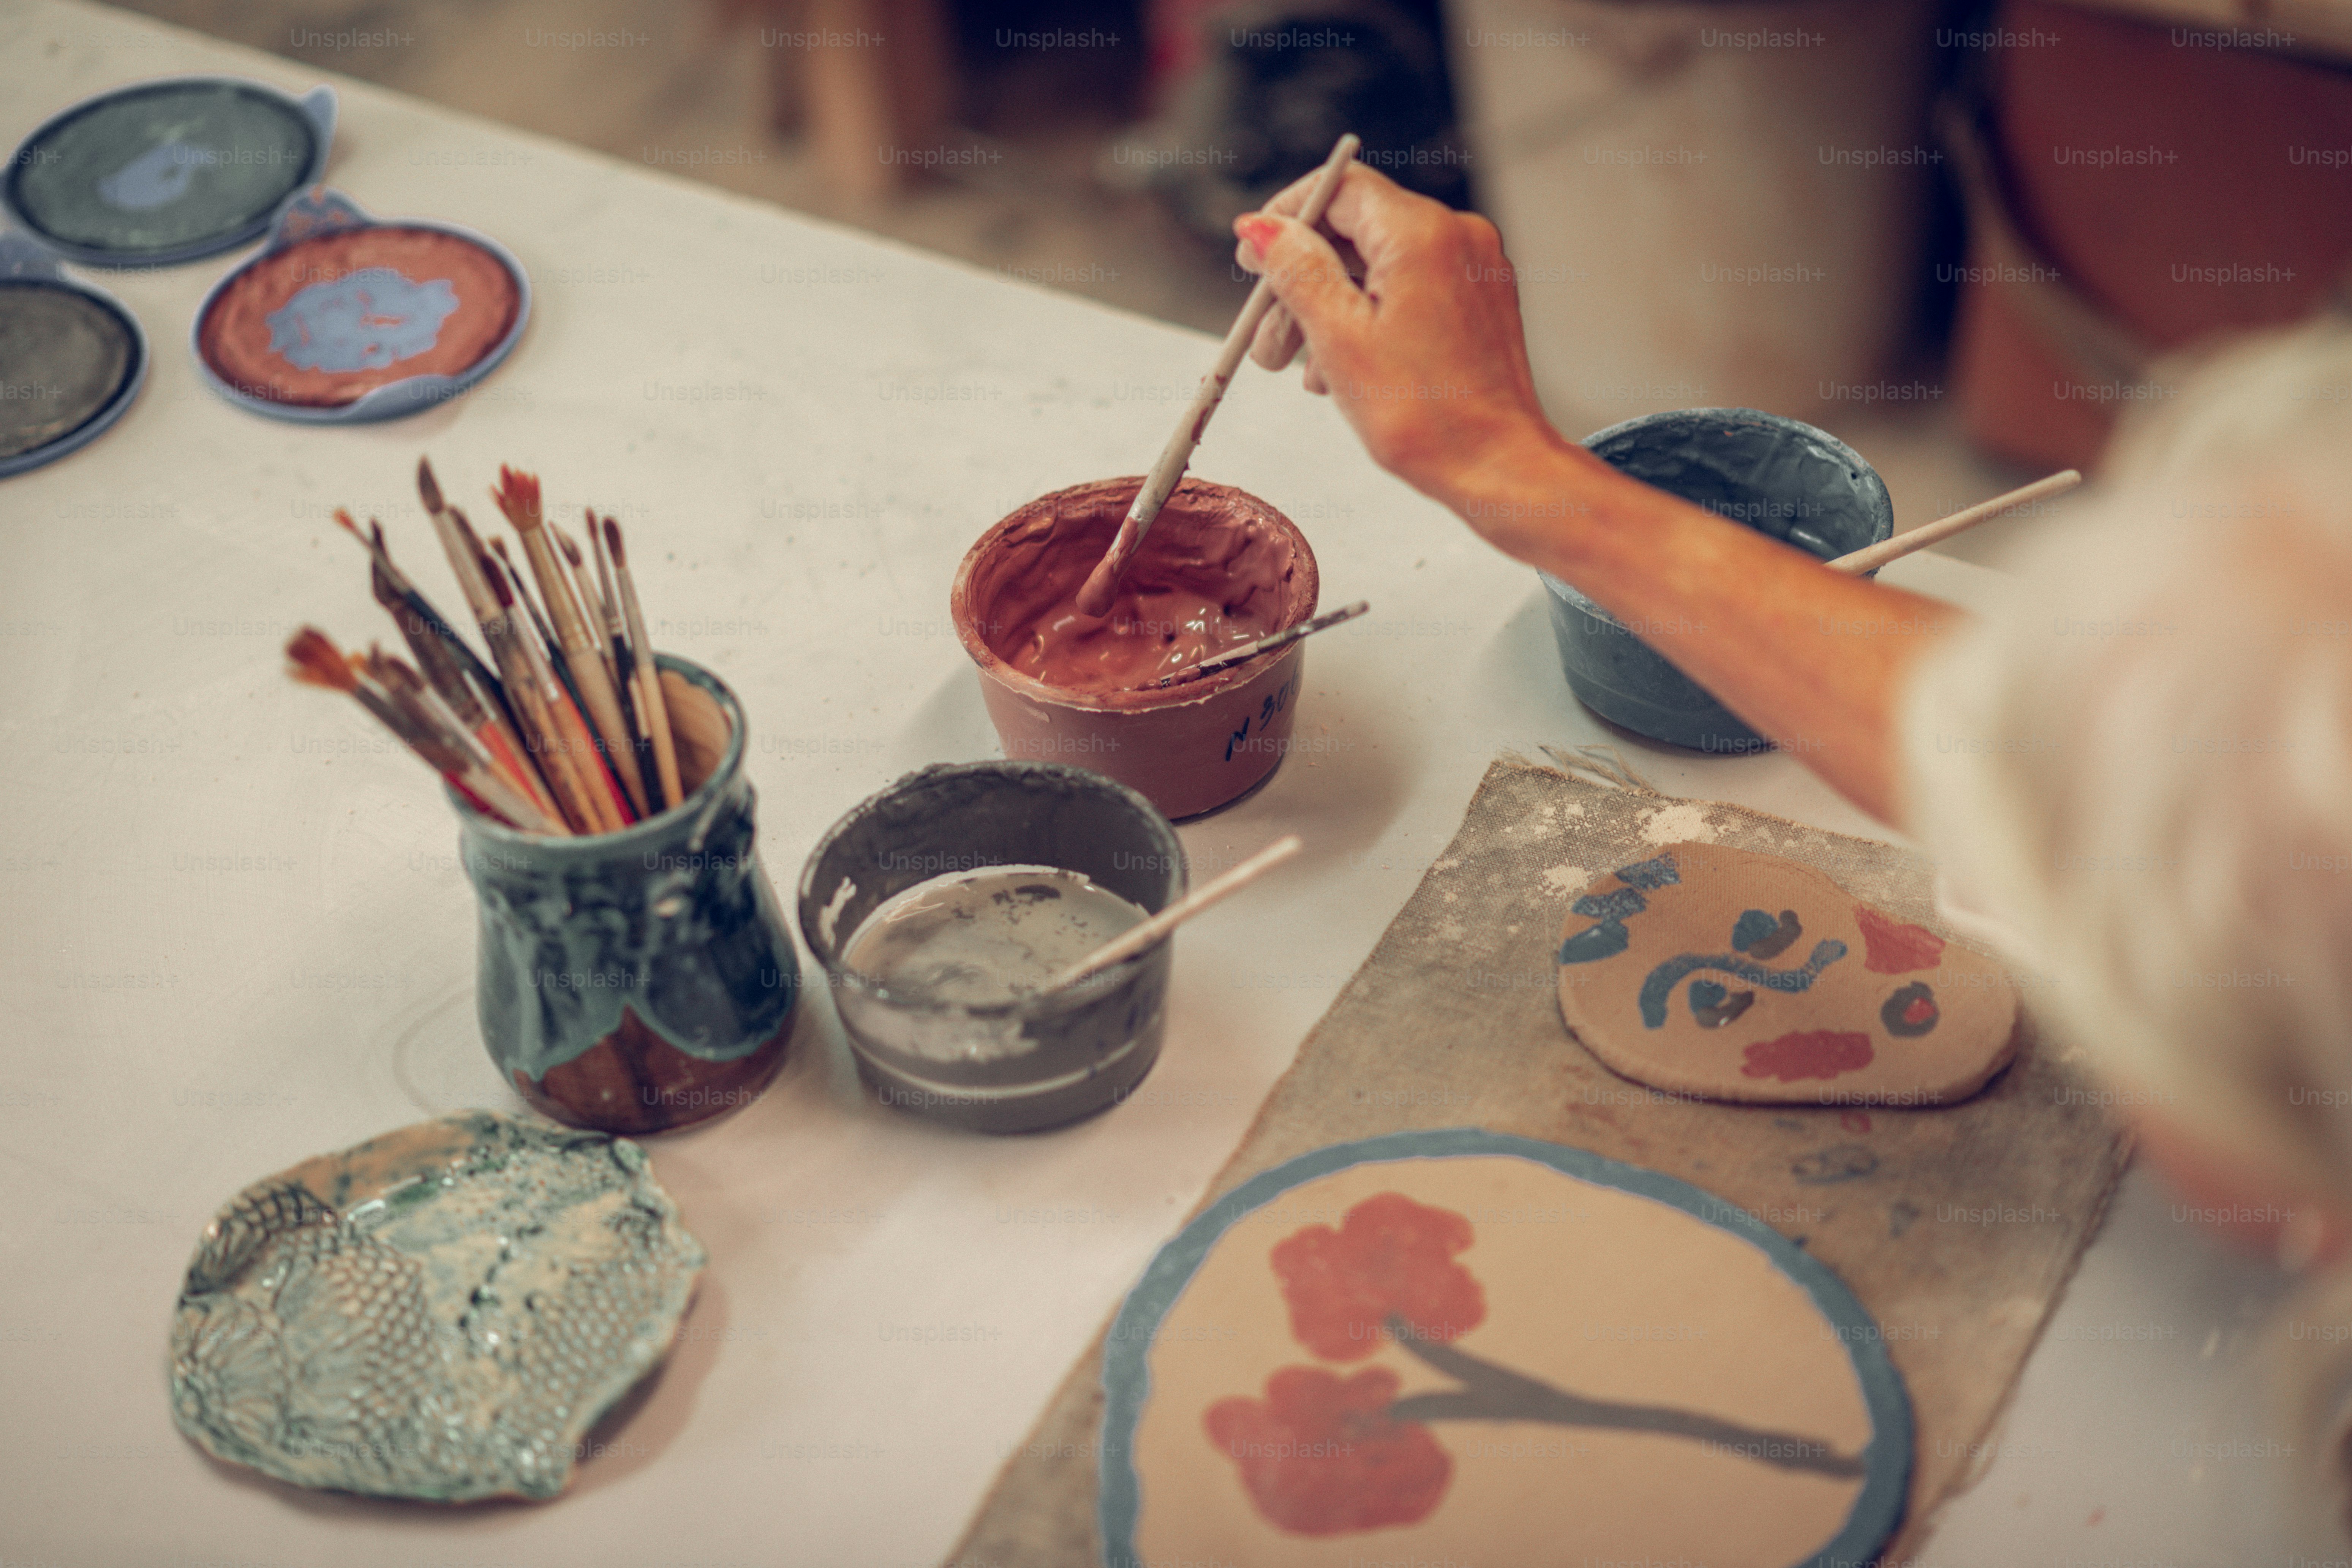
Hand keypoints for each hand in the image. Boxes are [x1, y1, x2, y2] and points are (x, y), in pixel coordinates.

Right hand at [1233, 163, 1566, 513]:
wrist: (1497, 466)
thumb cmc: (1426, 416)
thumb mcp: (1339, 339)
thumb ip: (1297, 271)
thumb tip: (1261, 228)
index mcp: (1422, 234)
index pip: (1339, 187)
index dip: (1286, 216)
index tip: (1252, 254)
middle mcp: (1456, 237)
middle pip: (1356, 230)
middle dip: (1300, 278)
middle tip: (1264, 331)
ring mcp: (1472, 268)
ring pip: (1379, 265)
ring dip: (1329, 306)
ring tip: (1297, 366)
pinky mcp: (1479, 299)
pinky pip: (1410, 288)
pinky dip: (1369, 316)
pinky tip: (1342, 367)